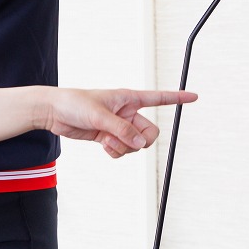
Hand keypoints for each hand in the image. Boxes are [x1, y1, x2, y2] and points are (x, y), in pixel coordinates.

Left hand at [42, 88, 196, 157]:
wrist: (55, 112)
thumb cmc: (75, 103)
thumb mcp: (99, 115)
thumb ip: (121, 130)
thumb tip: (141, 145)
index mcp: (128, 98)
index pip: (158, 98)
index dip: (177, 98)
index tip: (194, 97)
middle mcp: (127, 112)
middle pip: (150, 133)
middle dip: (140, 141)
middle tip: (125, 140)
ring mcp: (119, 126)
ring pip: (136, 145)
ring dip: (123, 147)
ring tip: (105, 139)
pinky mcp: (109, 136)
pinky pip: (123, 151)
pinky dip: (115, 152)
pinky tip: (102, 144)